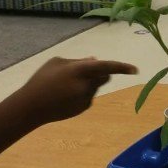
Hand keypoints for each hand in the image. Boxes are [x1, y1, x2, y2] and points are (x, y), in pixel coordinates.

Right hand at [17, 57, 137, 123]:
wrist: (31, 107)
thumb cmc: (42, 80)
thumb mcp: (57, 63)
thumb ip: (78, 61)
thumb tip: (95, 60)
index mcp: (79, 70)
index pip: (106, 66)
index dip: (122, 67)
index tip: (135, 69)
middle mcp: (86, 85)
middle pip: (104, 76)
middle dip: (102, 72)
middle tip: (86, 72)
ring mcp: (85, 99)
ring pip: (95, 86)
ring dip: (88, 83)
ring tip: (65, 85)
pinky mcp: (83, 108)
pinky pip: (88, 96)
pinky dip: (82, 93)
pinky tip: (64, 96)